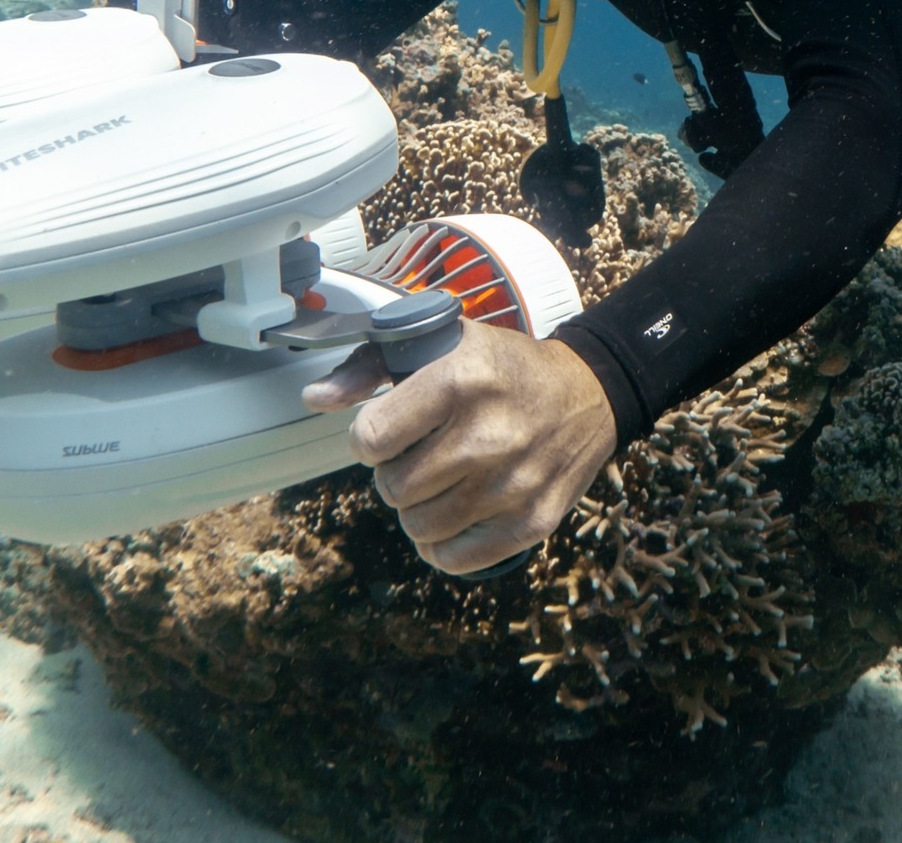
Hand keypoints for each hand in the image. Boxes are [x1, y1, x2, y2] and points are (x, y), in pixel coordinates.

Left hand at [301, 321, 617, 574]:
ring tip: (437, 482)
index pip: (372, 438)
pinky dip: (442, 544)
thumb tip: (313, 400)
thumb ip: (370, 367)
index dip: (369, 437)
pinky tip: (453, 514)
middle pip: (393, 487)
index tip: (388, 429)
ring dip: (416, 509)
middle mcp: (487, 434)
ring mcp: (512, 484)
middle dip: (395, 473)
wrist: (588, 394)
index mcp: (460, 380)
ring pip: (418, 527)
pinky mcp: (532, 522)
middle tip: (418, 455)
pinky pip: (455, 558)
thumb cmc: (502, 367)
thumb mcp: (443, 343)